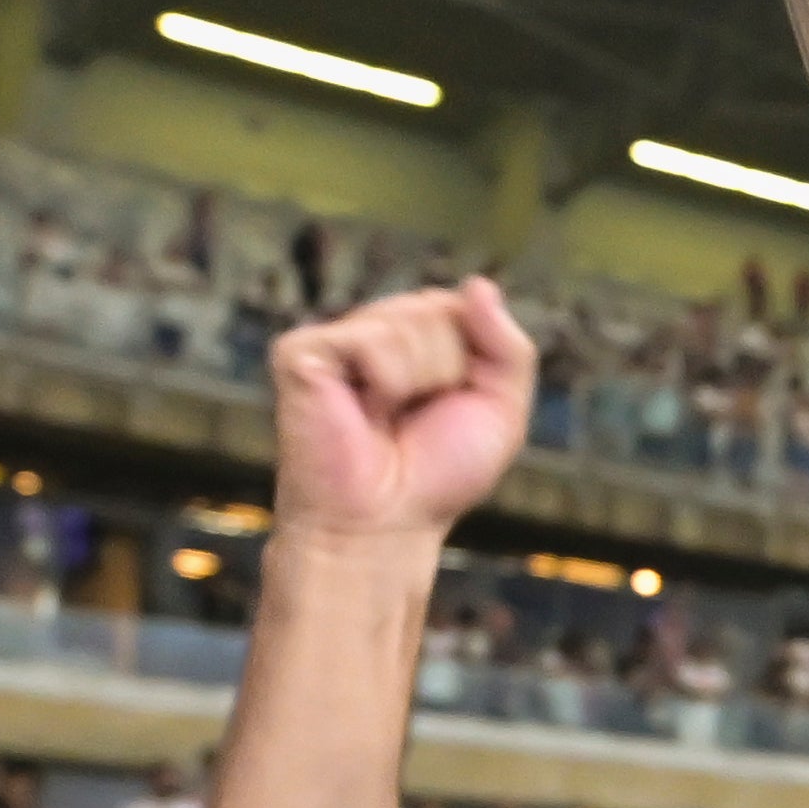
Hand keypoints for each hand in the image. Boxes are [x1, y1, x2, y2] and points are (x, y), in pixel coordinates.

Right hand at [267, 281, 535, 546]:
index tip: (452, 405)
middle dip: (447, 369)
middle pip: (438, 308)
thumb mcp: (501, 409)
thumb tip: (478, 283)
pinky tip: (362, 410)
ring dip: (417, 380)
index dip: (473, 359)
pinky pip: (370, 340)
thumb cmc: (437, 475)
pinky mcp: (300, 352)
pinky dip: (384, 382)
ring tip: (385, 416)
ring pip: (408, 322)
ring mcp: (334, 340)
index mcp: (415, 340)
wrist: (384, 524)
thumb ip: (508, 345)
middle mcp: (372, 332)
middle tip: (414, 417)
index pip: (462, 305)